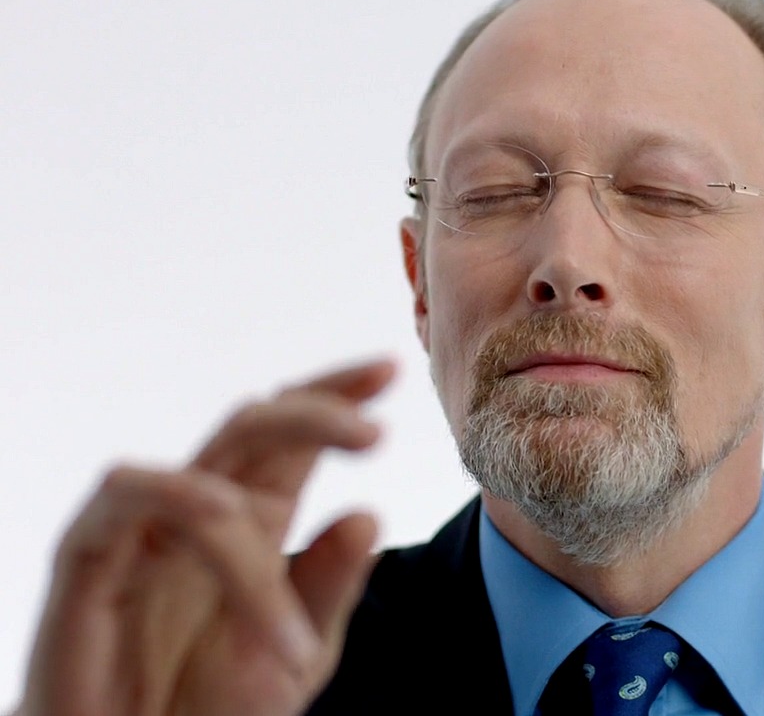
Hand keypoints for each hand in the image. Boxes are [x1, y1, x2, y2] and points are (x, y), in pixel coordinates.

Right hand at [15, 357, 396, 715]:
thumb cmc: (210, 711)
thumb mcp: (296, 654)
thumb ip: (329, 586)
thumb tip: (369, 511)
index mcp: (256, 523)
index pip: (294, 440)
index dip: (336, 395)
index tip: (390, 369)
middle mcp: (203, 512)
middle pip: (256, 425)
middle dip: (318, 409)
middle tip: (374, 429)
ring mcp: (144, 528)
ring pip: (210, 457)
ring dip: (271, 480)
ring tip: (325, 528)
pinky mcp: (87, 556)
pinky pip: (127, 494)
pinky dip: (181, 497)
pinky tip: (225, 513)